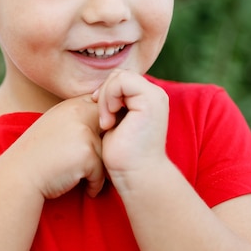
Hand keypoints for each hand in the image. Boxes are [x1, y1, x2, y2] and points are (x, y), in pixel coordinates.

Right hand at [13, 95, 104, 198]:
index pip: (101, 108)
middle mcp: (78, 113)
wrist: (18, 176)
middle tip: (102, 164)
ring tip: (85, 179)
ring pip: (107, 153)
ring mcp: (83, 133)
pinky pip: (102, 172)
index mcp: (71, 105)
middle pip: (111, 128)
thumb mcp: (55, 126)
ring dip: (99, 170)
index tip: (98, 145)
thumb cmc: (36, 156)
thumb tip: (108, 121)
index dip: (105, 126)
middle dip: (109, 146)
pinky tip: (86, 190)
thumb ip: (77, 119)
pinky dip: (95, 184)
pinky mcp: (87, 154)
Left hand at [93, 70, 169, 193]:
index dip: (105, 93)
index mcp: (147, 99)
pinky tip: (109, 121)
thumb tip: (96, 92)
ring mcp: (155, 95)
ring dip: (105, 98)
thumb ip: (113, 104)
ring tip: (106, 123)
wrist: (136, 176)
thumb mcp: (115, 123)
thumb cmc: (122, 156)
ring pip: (119, 76)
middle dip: (104, 94)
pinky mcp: (150, 99)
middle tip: (102, 121)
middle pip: (119, 75)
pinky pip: (121, 81)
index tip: (101, 117)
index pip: (119, 79)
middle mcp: (155, 94)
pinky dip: (108, 98)